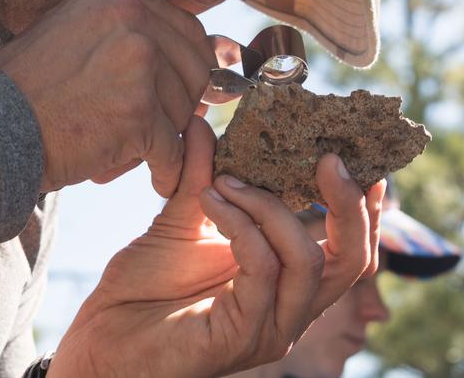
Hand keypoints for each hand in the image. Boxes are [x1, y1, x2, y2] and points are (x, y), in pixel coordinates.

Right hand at [0, 0, 215, 194]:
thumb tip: (221, 52)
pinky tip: (154, 176)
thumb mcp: (76, 34)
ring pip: (185, 111)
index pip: (185, 30)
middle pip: (195, 68)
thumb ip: (132, 35)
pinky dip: (168, 169)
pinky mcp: (138, 111)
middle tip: (152, 127)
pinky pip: (175, 149)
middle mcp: (130, 16)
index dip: (183, 68)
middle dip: (180, 104)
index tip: (171, 93)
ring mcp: (137, 62)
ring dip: (164, 138)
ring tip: (126, 150)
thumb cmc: (27, 88)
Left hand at [51, 117, 385, 377]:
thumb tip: (202, 122)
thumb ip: (200, 176)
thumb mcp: (178, 222)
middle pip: (350, 261)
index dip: (360, 207)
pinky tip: (210, 200)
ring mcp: (269, 328)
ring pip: (306, 260)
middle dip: (344, 203)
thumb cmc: (141, 291)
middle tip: (323, 156)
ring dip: (270, 207)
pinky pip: (262, 269)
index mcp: (284, 284)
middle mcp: (288, 311)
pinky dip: (241, 226)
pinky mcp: (241, 336)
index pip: (347, 251)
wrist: (103, 339)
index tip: (349, 156)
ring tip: (226, 180)